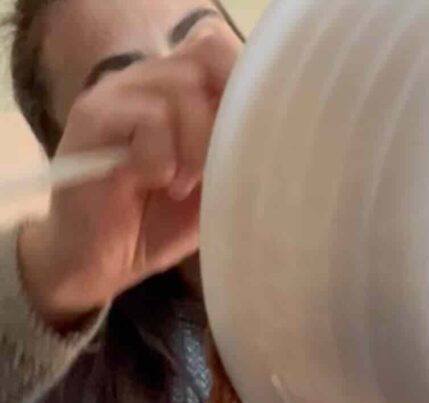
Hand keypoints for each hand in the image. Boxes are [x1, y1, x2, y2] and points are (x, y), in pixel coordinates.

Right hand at [18, 26, 240, 329]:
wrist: (98, 262)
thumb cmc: (156, 227)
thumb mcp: (212, 191)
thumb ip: (235, 157)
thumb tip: (273, 139)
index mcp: (179, 92)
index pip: (220, 52)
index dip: (242, 89)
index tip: (247, 142)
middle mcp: (149, 80)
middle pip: (207, 61)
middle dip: (222, 123)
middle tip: (213, 171)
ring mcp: (118, 92)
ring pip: (182, 91)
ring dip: (193, 148)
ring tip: (179, 187)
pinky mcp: (94, 115)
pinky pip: (149, 119)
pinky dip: (161, 159)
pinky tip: (153, 184)